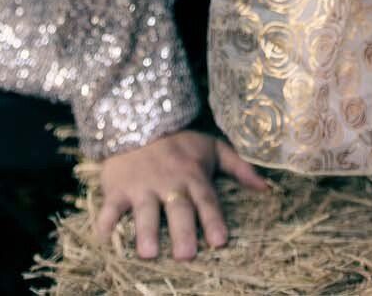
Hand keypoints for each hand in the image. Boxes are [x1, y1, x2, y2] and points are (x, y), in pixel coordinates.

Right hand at [96, 128, 267, 261]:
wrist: (139, 116)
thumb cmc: (180, 142)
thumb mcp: (213, 148)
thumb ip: (239, 168)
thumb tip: (267, 188)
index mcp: (193, 174)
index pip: (206, 199)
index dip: (213, 219)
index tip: (220, 241)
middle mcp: (168, 182)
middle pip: (177, 209)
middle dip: (182, 231)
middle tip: (186, 255)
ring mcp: (141, 185)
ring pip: (144, 210)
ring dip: (146, 231)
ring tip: (148, 253)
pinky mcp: (117, 187)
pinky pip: (110, 207)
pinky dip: (105, 222)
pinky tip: (104, 238)